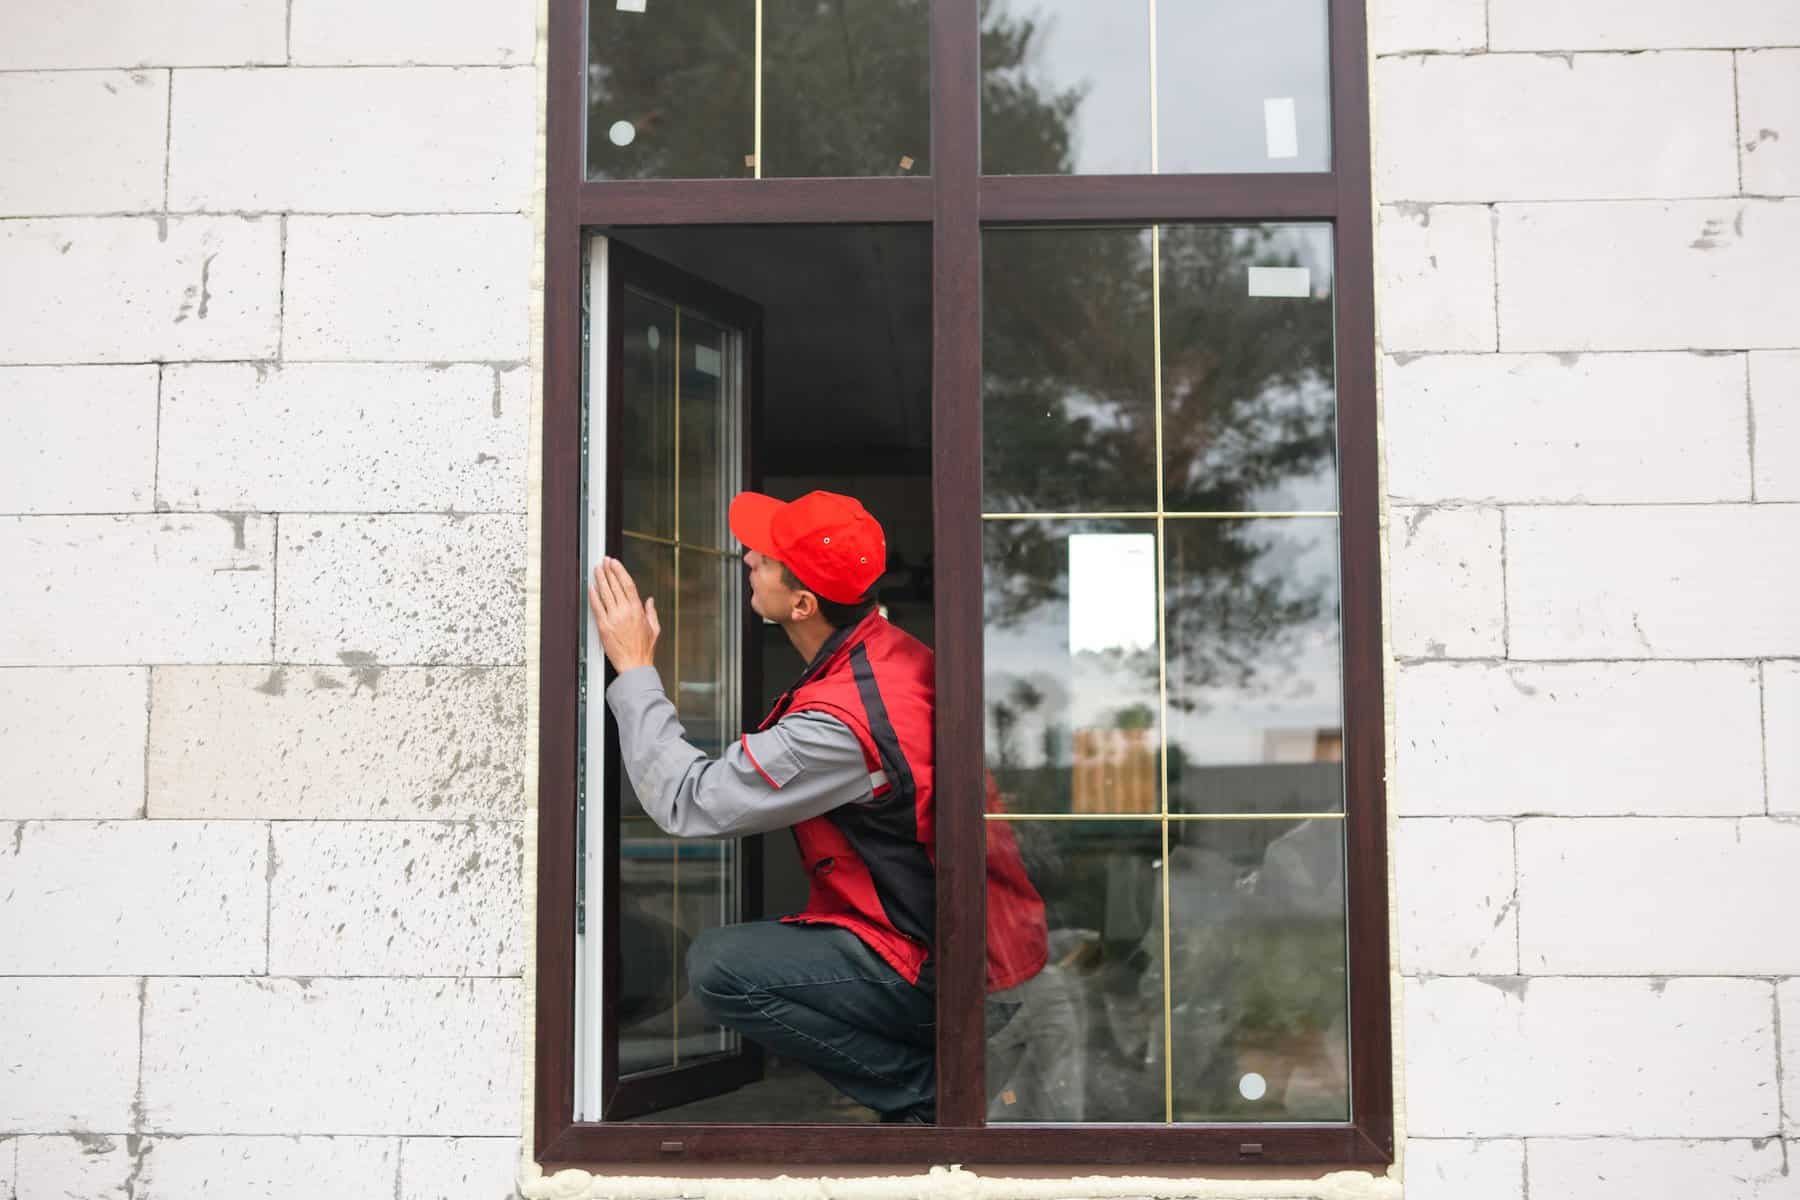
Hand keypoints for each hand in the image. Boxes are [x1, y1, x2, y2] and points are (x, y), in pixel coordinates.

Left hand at [587, 557, 660, 673]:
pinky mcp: (604, 627)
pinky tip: (591, 588)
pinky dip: (593, 596)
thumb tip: (650, 601)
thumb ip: (651, 612)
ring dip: (600, 579)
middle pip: (614, 585)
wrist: (635, 665)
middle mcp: (625, 612)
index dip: (620, 571)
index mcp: (638, 610)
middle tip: (604, 561)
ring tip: (596, 569)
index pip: (627, 584)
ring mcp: (613, 618)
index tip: (614, 563)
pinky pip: (597, 608)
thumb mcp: (654, 629)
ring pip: (605, 593)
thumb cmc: (644, 650)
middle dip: (608, 571)